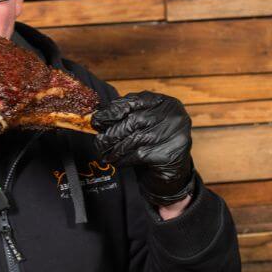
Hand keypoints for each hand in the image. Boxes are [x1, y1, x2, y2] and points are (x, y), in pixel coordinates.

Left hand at [91, 91, 195, 207]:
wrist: (172, 171)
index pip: (133, 101)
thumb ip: (125, 117)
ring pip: (134, 138)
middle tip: (99, 141)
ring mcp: (174, 134)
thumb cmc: (153, 144)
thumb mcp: (140, 125)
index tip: (97, 120)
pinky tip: (117, 161)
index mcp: (164, 102)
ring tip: (105, 153)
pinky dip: (124, 159)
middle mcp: (172, 115)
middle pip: (133, 120)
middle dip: (112, 132)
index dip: (112, 110)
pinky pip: (139, 154)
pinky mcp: (170, 153)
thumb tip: (97, 117)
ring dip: (115, 148)